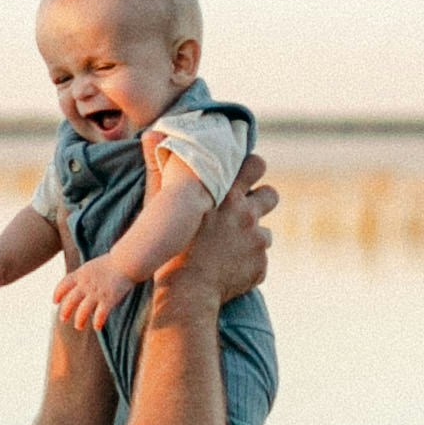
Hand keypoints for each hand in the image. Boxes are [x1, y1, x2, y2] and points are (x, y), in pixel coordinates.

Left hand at [51, 254, 131, 335]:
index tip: (55, 301)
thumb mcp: (91, 267)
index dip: (58, 293)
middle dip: (65, 311)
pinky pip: (100, 314)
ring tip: (78, 326)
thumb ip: (82, 277)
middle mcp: (86, 284)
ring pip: (83, 310)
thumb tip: (76, 286)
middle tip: (63, 319)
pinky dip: (97, 322)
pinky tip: (97, 327)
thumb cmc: (111, 264)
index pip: (64, 284)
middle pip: (70, 300)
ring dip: (79, 320)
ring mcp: (96, 292)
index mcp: (80, 274)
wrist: (126, 261)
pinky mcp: (108, 299)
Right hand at [166, 161, 276, 307]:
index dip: (252, 168)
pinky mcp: (260, 265)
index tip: (244, 174)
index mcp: (226, 193)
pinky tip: (228, 270)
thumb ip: (161, 167)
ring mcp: (256, 240)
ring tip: (231, 247)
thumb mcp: (160, 203)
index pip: (255, 164)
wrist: (185, 292)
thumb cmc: (169, 246)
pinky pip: (259, 260)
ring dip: (253, 236)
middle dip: (262, 199)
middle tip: (246, 209)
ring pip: (266, 232)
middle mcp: (247, 213)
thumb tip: (152, 132)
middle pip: (271, 195)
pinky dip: (247, 264)